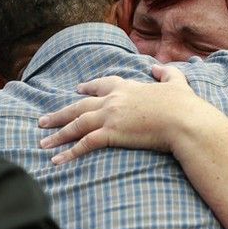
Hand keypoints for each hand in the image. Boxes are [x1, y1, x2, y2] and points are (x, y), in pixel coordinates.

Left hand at [39, 65, 216, 164]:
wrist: (184, 120)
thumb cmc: (184, 104)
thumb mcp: (177, 82)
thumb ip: (166, 73)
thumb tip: (157, 67)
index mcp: (127, 87)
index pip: (102, 85)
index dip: (88, 88)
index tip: (77, 90)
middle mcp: (114, 100)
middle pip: (79, 106)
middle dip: (60, 114)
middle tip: (43, 121)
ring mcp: (111, 116)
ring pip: (76, 124)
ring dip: (57, 134)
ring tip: (42, 143)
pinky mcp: (112, 133)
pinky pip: (84, 144)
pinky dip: (68, 153)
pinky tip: (56, 161)